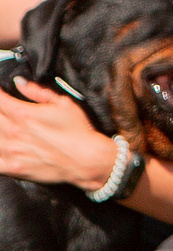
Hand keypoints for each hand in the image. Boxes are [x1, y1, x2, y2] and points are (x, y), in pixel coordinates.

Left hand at [0, 79, 119, 190]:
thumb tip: (19, 82)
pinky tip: (3, 145)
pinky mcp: (12, 168)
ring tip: (6, 126)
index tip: (1, 93)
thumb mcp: (63, 103)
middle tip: (5, 110)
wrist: (86, 159)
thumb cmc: (78, 131)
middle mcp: (13, 132)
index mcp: (23, 114)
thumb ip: (37, 92)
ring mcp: (10, 151)